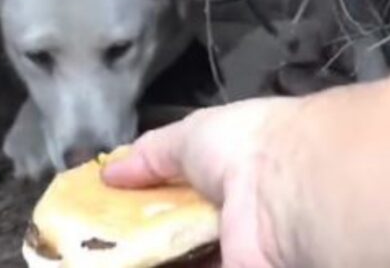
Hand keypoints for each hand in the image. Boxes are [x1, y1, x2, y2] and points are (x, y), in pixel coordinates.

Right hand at [101, 97, 307, 267]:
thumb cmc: (243, 145)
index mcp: (224, 168)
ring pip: (186, 253)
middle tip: (101, 236)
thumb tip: (109, 171)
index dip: (143, 193)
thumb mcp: (188, 135)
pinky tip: (135, 262)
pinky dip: (168, 263)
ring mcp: (232, 244)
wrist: (288, 188)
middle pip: (177, 224)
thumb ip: (150, 154)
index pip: (177, 184)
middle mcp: (229, 208)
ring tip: (109, 253)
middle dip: (141, 229)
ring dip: (153, 252)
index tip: (108, 202)